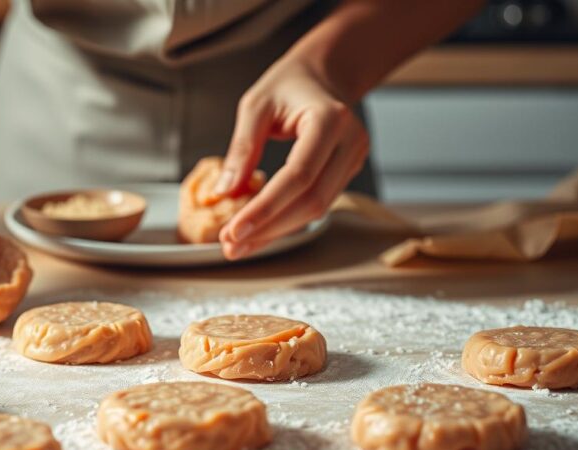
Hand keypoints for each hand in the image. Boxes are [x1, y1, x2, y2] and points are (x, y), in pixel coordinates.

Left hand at [216, 55, 369, 259]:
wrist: (323, 75)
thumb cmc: (287, 85)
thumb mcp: (255, 106)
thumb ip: (242, 149)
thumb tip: (223, 193)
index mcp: (330, 119)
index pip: (298, 175)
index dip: (265, 208)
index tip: (233, 231)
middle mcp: (350, 141)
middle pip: (312, 200)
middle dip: (269, 228)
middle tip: (230, 246)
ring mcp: (354, 159)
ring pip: (317, 209)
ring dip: (276, 231)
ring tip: (239, 245)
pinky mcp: (348, 172)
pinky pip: (317, 204)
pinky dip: (286, 221)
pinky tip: (259, 232)